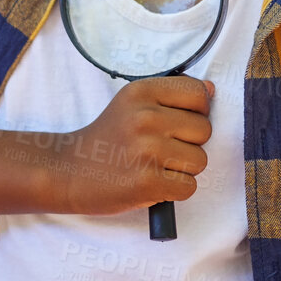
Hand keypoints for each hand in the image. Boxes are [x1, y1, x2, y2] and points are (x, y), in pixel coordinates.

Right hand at [48, 76, 214, 215]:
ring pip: (200, 160)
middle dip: (188, 143)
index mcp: (141, 92)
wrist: (69, 170)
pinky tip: (151, 182)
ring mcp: (146, 150)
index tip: (175, 122)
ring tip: (153, 165)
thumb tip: (212, 90)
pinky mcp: (148, 181)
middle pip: (204, 130)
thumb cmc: (107, 138)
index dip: (196, 111)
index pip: (199, 95)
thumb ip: (170, 95)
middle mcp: (145, 117)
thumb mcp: (131, 103)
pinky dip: (174, 190)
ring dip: (182, 169)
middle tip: (158, 148)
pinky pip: (189, 187)